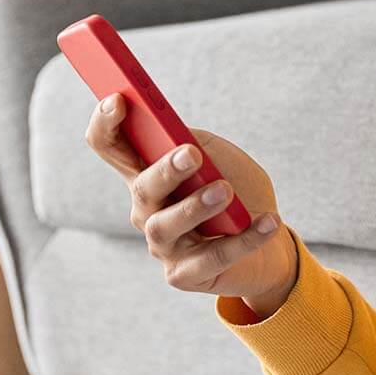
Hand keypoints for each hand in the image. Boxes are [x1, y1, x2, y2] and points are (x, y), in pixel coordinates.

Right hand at [85, 92, 297, 302]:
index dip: (106, 124)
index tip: (119, 100)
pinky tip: (268, 221)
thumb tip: (182, 139)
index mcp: (149, 172)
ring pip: (166, 226)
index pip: (110, 146)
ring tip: (226, 191)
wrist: (268, 235)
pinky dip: (245, 238)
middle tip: (191, 154)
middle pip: (143, 188)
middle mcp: (147, 209)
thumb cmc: (238, 189)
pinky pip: (212, 257)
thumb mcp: (221, 157)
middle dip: (165, 171)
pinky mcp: (185, 275)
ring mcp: (163, 245)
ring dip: (196, 206)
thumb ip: (198, 144)